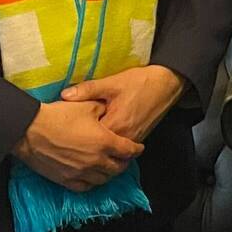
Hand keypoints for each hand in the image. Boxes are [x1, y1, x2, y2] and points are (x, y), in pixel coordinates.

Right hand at [12, 100, 143, 191]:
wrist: (29, 130)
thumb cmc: (58, 115)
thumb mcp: (86, 106)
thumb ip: (103, 110)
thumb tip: (109, 110)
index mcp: (104, 142)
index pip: (128, 150)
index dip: (136, 149)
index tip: (138, 148)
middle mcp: (96, 161)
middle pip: (118, 168)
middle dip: (124, 162)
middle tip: (124, 158)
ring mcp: (81, 173)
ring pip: (103, 179)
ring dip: (109, 173)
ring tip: (109, 166)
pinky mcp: (66, 180)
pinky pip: (86, 187)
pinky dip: (92, 182)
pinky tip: (92, 176)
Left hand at [60, 64, 186, 142]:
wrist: (166, 83)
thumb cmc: (140, 82)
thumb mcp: (112, 83)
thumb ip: (88, 90)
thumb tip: (64, 95)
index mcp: (116, 125)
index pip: (90, 139)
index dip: (76, 135)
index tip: (65, 129)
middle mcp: (125, 137)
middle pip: (100, 147)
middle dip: (86, 142)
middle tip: (71, 135)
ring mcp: (133, 139)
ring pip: (110, 148)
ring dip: (98, 144)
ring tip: (83, 137)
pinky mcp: (138, 137)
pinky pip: (120, 146)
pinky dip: (110, 142)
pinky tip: (101, 134)